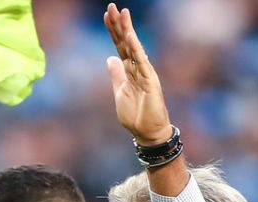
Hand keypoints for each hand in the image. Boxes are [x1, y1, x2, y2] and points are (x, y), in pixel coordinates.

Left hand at [104, 5, 171, 143]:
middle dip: (118, 24)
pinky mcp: (150, 80)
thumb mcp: (120, 92)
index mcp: (129, 70)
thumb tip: (109, 59)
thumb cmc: (136, 115)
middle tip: (112, 6)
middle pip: (126, 42)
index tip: (107, 15)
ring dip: (127, 30)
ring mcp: (145, 72)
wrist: (148, 132)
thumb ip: (116, 75)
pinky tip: (129, 36)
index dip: (113, 31)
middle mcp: (138, 67)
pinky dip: (135, 48)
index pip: (119, 46)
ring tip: (122, 13)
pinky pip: (141, 61)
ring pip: (134, 47)